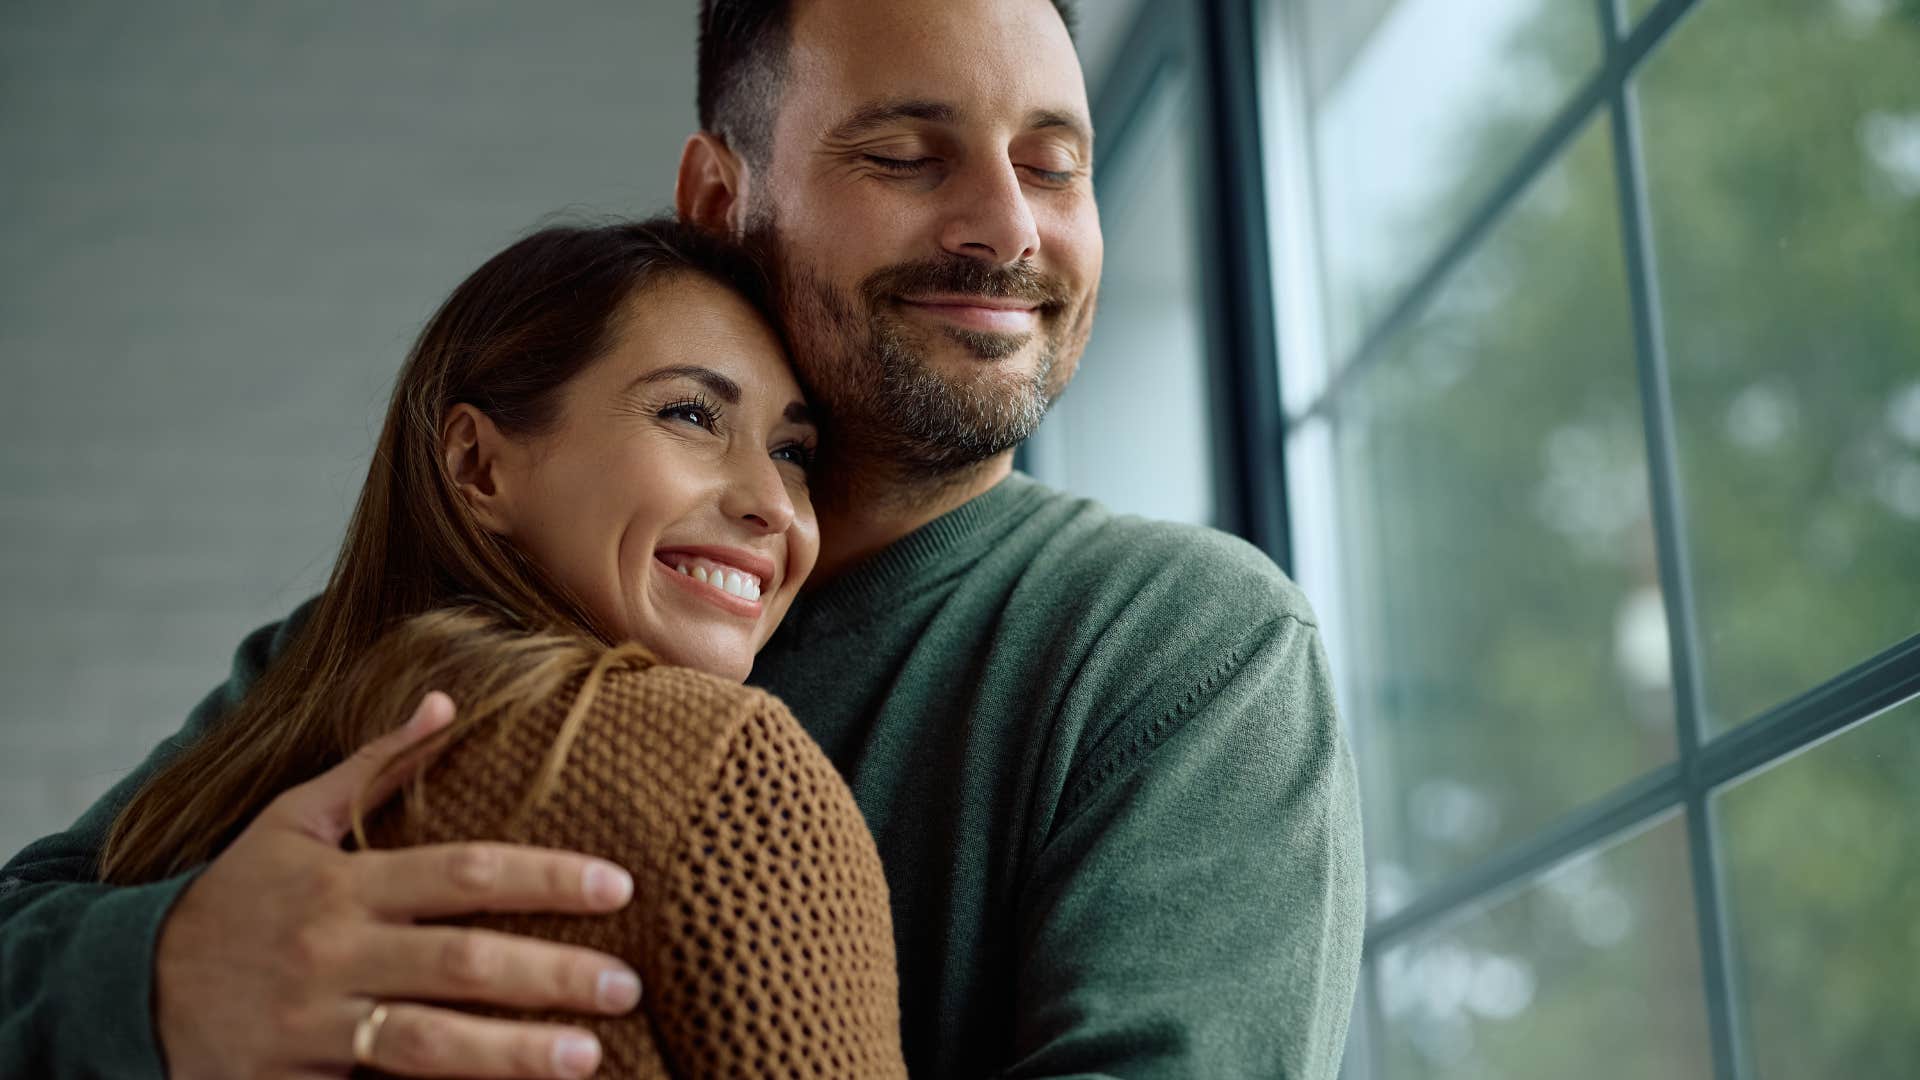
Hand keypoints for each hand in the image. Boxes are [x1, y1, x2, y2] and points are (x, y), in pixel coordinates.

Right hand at [155, 692, 640, 1079]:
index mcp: (343, 884)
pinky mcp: (301, 1078)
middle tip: (628, 983)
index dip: (545, 879)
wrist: (131, 991)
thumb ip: (377, 765)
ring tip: (592, 1054)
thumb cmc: (235, 896)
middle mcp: (334, 952)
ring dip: (515, 1051)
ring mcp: (317, 1023)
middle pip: (462, 963)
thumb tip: (446, 701)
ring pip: (430, 1042)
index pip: (462, 874)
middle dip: (553, 974)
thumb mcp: (292, 820)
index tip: (618, 886)